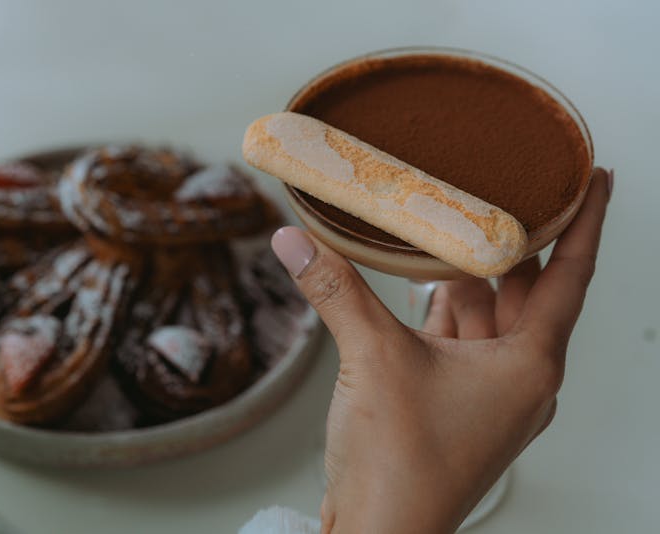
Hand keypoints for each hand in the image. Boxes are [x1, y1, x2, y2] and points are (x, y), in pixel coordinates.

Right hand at [271, 167, 611, 532]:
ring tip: (446, 232)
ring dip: (466, 278)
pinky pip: (458, 344)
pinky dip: (441, 313)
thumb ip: (336, 289)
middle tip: (500, 193)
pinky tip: (417, 288)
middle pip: (525, 292)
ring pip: (486, 318)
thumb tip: (295, 242)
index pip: (572, 275)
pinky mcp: (455, 406)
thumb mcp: (371, 357)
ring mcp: (487, 395)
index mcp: (529, 364)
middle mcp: (518, 378)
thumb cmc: (401, 464)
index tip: (593, 180)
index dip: (586, 222)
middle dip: (510, 245)